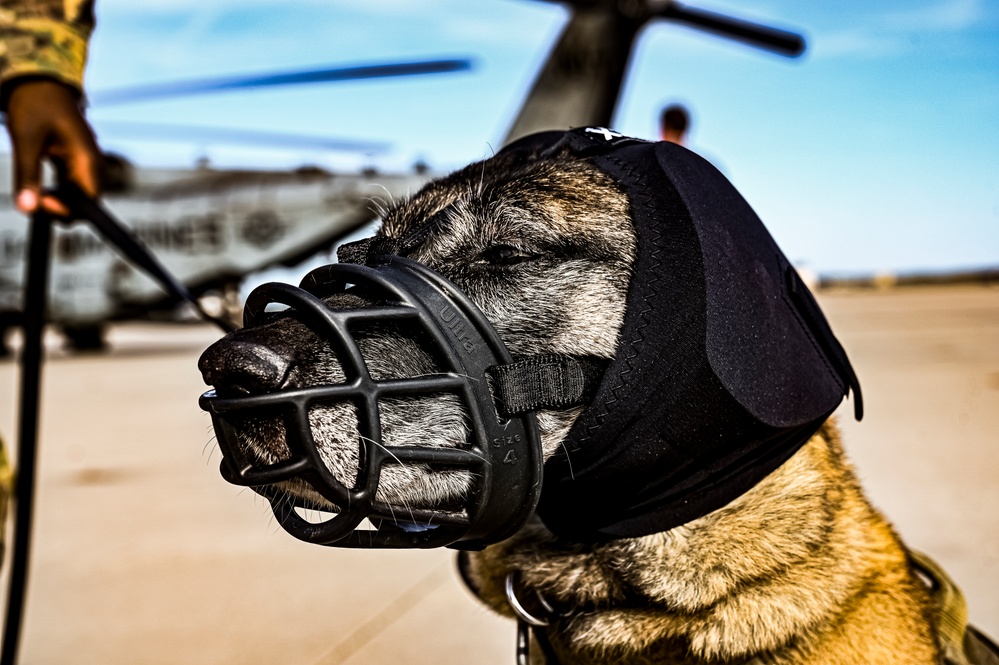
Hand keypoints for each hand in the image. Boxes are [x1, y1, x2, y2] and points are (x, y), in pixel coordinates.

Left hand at [5, 78, 100, 215]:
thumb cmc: (34, 104)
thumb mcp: (26, 141)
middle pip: (84, 202)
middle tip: (31, 198)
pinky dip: (56, 191)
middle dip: (59, 208)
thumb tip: (27, 209)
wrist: (39, 81)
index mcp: (87, 159)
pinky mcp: (75, 162)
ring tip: (33, 192)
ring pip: (77, 197)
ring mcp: (85, 163)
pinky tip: (40, 186)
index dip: (66, 210)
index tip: (39, 202)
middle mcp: (91, 164)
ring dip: (56, 201)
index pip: (89, 201)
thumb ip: (27, 177)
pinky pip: (70, 186)